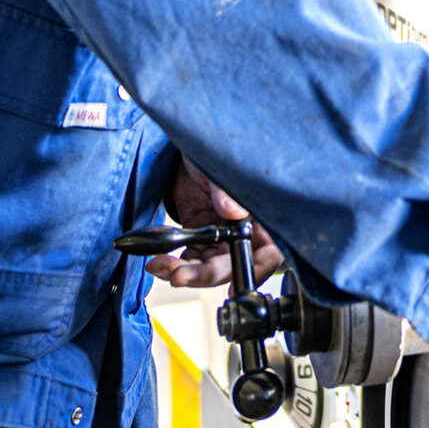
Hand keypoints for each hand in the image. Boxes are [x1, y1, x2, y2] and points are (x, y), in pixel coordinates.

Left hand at [146, 159, 285, 288]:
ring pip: (209, 265)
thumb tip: (235, 212)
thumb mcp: (222, 165)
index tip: (234, 285)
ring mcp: (223, 234)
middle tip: (181, 275)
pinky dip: (174, 262)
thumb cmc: (216, 145)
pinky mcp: (201, 234)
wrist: (189, 142)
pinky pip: (190, 256)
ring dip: (186, 271)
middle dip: (206, 274)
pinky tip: (159, 260)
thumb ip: (228, 189)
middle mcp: (247, 230)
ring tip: (162, 266)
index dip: (256, 272)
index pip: (269, 252)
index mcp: (264, 215)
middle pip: (234, 264)